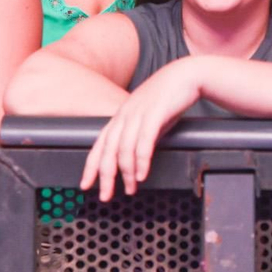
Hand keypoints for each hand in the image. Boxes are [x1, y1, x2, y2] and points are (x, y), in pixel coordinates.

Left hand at [80, 59, 203, 201]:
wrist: (186, 75)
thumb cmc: (169, 97)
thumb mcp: (148, 117)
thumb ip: (139, 135)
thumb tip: (136, 158)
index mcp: (121, 116)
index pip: (99, 144)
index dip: (90, 166)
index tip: (85, 184)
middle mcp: (125, 115)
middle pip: (107, 149)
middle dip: (105, 176)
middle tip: (106, 196)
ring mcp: (138, 113)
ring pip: (124, 148)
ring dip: (126, 173)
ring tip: (131, 189)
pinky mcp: (155, 113)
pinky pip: (144, 141)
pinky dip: (141, 161)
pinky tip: (142, 174)